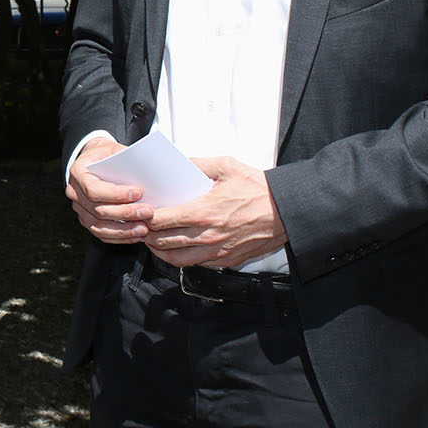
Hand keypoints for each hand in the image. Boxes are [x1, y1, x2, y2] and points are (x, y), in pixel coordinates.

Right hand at [65, 137, 149, 243]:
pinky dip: (119, 237)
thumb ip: (127, 159)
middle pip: (98, 210)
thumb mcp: (114, 149)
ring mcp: (79, 208)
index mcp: (78, 172)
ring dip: (124, 230)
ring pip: (99, 226)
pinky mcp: (86, 220)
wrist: (94, 161)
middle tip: (148, 212)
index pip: (94, 189)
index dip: (116, 194)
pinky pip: (101, 233)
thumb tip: (147, 170)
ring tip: (144, 228)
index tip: (138, 193)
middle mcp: (74, 192)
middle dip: (125, 213)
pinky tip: (135, 235)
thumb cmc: (105, 154)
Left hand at [144, 154, 286, 267]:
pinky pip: (196, 264)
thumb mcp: (227, 167)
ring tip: (155, 240)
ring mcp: (216, 251)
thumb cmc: (259, 188)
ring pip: (176, 259)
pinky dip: (182, 258)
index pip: (161, 220)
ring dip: (161, 250)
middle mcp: (207, 235)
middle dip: (147, 235)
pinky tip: (179, 246)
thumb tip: (177, 163)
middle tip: (141, 226)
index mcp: (203, 211)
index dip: (145, 218)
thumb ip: (197, 164)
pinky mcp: (226, 261)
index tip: (140, 212)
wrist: (287, 211)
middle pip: (163, 242)